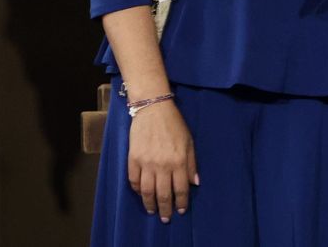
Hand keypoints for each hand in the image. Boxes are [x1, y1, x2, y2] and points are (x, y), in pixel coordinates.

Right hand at [127, 99, 198, 221]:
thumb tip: (195, 183)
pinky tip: (141, 194)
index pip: (181, 189)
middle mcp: (162, 165)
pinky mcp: (133, 159)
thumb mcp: (189, 142)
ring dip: (150, 204)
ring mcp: (146, 163)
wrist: (153, 109)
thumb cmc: (174, 124)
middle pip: (163, 194)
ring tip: (152, 211)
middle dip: (165, 209)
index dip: (181, 202)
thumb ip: (192, 164)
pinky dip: (137, 190)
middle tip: (166, 218)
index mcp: (179, 161)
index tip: (181, 210)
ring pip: (147, 191)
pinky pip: (134, 181)